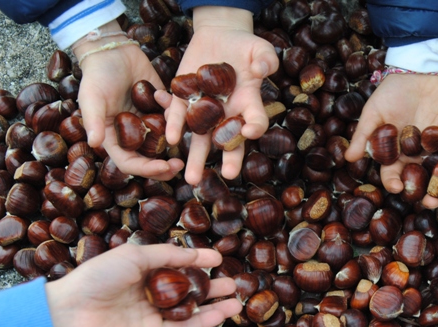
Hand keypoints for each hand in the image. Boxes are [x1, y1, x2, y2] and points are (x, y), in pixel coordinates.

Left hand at [45, 243, 241, 326]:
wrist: (73, 312)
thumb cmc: (98, 277)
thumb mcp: (134, 255)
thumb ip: (168, 255)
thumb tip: (199, 255)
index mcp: (143, 269)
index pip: (178, 264)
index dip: (200, 261)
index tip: (220, 259)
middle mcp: (151, 291)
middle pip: (189, 289)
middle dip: (212, 286)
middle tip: (235, 283)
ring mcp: (153, 314)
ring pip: (191, 309)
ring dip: (214, 305)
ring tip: (237, 300)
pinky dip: (204, 321)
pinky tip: (222, 314)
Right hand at [74, 21, 183, 179]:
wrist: (112, 50)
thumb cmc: (96, 75)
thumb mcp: (91, 97)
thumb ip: (92, 121)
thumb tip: (94, 144)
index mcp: (114, 139)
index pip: (130, 163)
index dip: (146, 169)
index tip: (163, 167)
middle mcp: (133, 136)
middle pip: (151, 159)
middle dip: (166, 166)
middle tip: (180, 165)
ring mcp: (149, 123)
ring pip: (165, 142)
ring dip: (176, 145)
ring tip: (187, 145)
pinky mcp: (162, 109)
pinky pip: (174, 119)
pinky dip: (176, 115)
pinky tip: (168, 101)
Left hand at [159, 6, 277, 184]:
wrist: (219, 36)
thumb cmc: (245, 45)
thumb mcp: (260, 48)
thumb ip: (266, 59)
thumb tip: (262, 69)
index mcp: (248, 103)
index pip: (256, 121)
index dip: (255, 127)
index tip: (250, 132)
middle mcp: (227, 113)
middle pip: (229, 141)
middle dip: (229, 159)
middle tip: (227, 175)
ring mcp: (205, 110)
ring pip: (201, 139)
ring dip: (196, 158)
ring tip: (191, 179)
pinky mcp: (184, 98)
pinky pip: (178, 116)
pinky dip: (175, 126)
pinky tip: (171, 139)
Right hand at [344, 74, 437, 207]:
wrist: (411, 70)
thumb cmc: (389, 94)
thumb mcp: (372, 114)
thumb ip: (363, 136)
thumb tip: (348, 159)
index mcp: (400, 153)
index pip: (397, 174)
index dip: (397, 183)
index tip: (398, 188)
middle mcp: (421, 152)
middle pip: (426, 176)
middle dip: (431, 190)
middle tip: (434, 201)